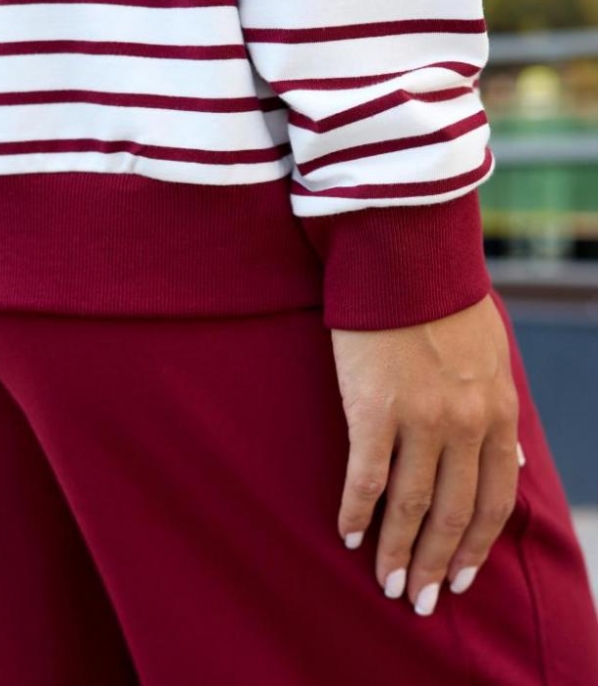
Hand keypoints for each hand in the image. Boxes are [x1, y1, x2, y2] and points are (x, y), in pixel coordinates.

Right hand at [332, 292, 522, 615]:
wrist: (404, 259)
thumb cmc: (444, 304)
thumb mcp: (492, 356)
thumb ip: (500, 411)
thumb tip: (513, 460)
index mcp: (496, 412)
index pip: (494, 499)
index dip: (478, 547)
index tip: (462, 578)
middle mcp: (465, 424)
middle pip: (454, 514)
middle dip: (438, 564)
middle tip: (420, 600)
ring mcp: (420, 418)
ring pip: (412, 505)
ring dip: (397, 551)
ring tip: (386, 582)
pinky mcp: (374, 408)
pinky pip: (366, 476)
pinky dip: (356, 511)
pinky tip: (346, 534)